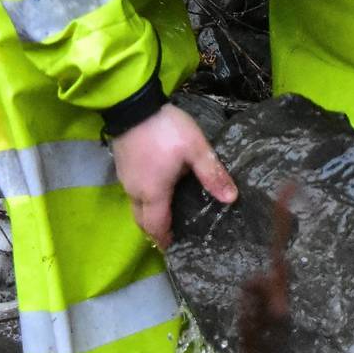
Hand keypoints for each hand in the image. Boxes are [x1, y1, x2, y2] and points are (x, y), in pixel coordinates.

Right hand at [111, 104, 235, 247]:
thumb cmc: (165, 129)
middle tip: (171, 234)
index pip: (156, 226)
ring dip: (150, 214)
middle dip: (155, 230)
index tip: (173, 248)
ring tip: (168, 213)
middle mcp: (135, 190)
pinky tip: (158, 189)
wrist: (133, 104)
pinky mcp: (122, 165)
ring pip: (136, 206)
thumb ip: (212, 174)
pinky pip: (133, 191)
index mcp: (153, 192)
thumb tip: (231, 199)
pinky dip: (144, 198)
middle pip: (142, 220)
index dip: (164, 239)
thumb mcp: (195, 148)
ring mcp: (125, 178)